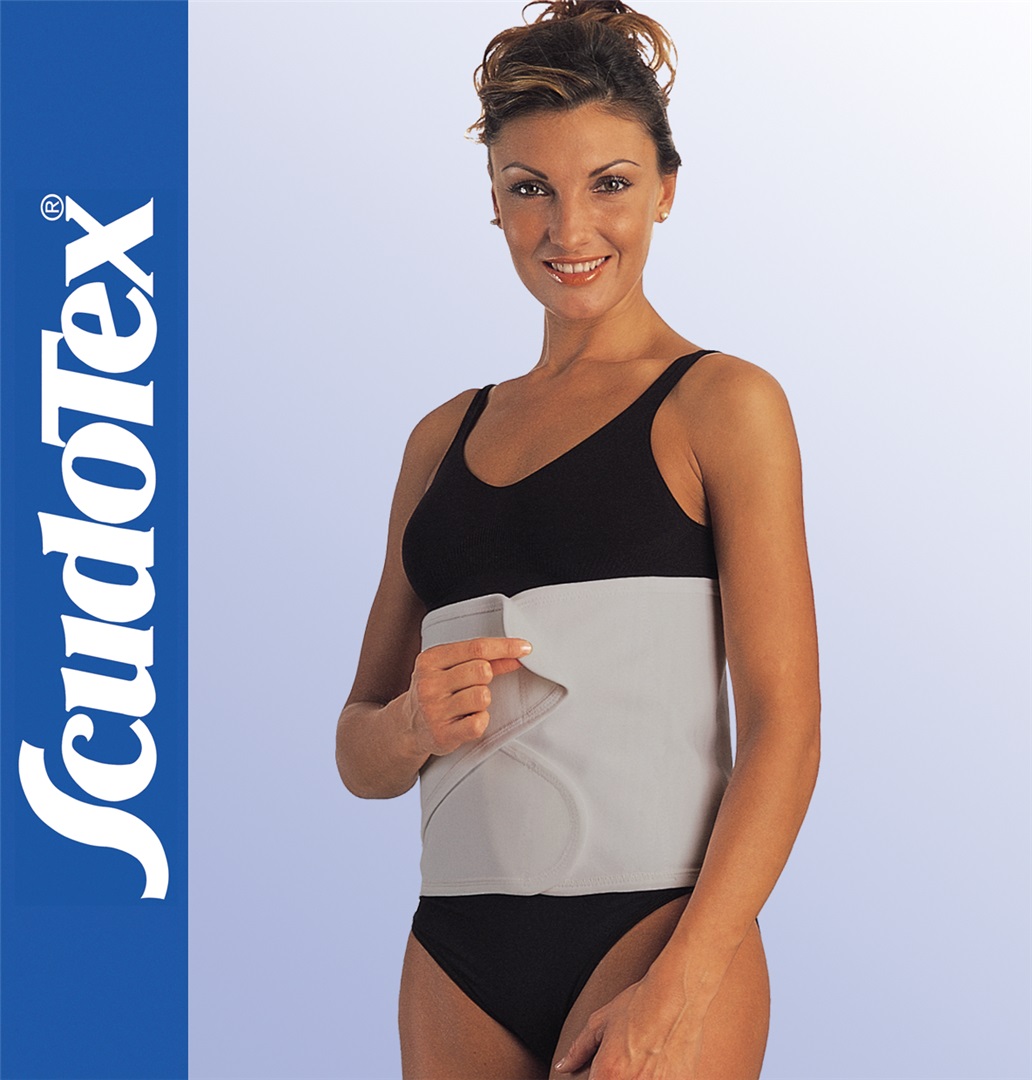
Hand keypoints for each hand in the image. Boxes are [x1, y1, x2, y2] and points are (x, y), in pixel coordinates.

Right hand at [404, 637, 531, 756]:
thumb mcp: (451, 668)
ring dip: (482, 701)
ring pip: (482, 696)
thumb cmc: (436, 692)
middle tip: (472, 686)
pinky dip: (480, 720)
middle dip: (486, 677)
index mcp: (430, 660)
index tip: (525, 648)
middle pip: (482, 670)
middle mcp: (428, 683)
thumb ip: (485, 660)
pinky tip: (466, 720)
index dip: (505, 646)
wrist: (409, 726)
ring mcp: (434, 710)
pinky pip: (479, 722)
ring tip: (466, 705)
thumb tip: (519, 653)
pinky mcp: (442, 734)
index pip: (476, 647)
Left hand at [554, 968, 703, 1079]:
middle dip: (616, 1076)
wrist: (677, 994)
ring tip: (643, 1062)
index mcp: (608, 1074)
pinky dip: (657, 1077)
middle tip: (625, 1061)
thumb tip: (562, 1066)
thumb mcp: (601, 1021)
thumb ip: (579, 1049)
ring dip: (637, 1077)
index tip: (603, 1070)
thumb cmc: (638, 1004)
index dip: (596, 1078)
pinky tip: (657, 1064)